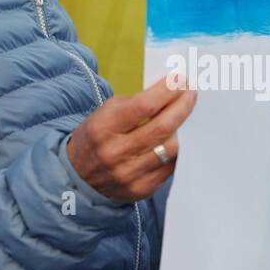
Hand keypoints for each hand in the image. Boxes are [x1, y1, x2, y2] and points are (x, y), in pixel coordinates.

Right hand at [67, 75, 197, 202]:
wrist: (78, 177)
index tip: (180, 80)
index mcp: (102, 128)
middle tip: (190, 94)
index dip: (167, 91)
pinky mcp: (140, 189)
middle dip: (182, 107)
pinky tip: (174, 139)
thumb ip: (134, 104)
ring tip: (182, 117)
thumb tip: (170, 93)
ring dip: (182, 130)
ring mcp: (128, 175)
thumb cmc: (96, 138)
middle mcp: (115, 153)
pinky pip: (168, 167)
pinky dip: (174, 151)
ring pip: (169, 149)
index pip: (143, 106)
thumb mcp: (104, 114)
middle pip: (162, 128)